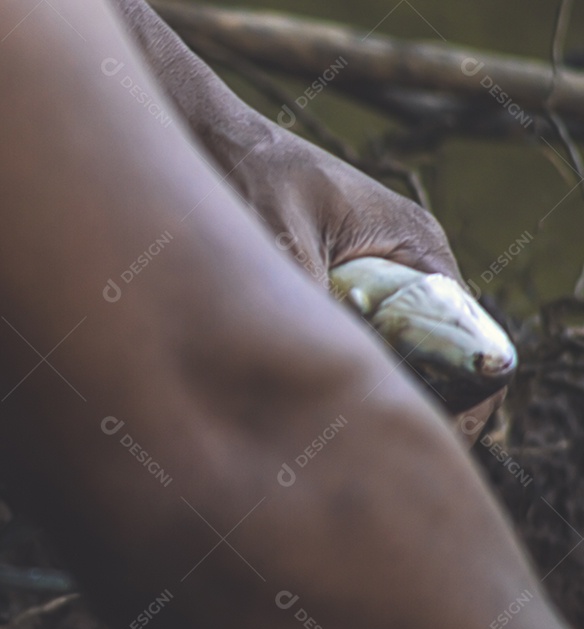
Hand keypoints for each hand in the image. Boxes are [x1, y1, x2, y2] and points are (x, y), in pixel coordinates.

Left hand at [113, 0, 502, 438]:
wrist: (210, 137)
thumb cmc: (249, 170)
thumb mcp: (278, 241)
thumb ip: (303, 301)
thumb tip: (314, 370)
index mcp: (414, 241)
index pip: (465, 332)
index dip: (461, 392)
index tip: (429, 434)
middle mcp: (403, 256)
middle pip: (432, 349)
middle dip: (412, 398)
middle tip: (373, 445)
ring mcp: (370, 269)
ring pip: (391, 345)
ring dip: (372, 382)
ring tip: (340, 429)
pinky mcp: (334, 278)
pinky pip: (354, 333)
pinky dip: (340, 363)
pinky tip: (308, 393)